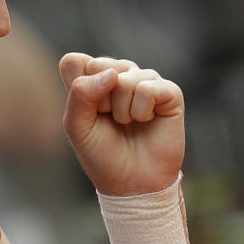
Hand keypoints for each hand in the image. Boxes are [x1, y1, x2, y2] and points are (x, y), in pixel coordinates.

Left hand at [59, 53, 184, 195]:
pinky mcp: (169, 92)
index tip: (87, 113)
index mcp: (92, 79)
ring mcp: (144, 81)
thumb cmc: (102, 153)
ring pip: (125, 78)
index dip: (77, 89)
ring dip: (122, 110)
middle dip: (100, 100)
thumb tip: (112, 75)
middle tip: (109, 120)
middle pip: (100, 65)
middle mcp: (119, 75)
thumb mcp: (77, 126)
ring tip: (128, 123)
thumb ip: (80, 94)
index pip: (74, 61)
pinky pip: (149, 88)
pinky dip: (142, 111)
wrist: (131, 183)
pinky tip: (146, 120)